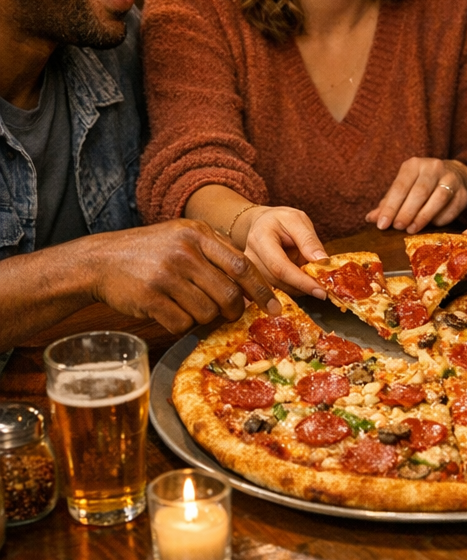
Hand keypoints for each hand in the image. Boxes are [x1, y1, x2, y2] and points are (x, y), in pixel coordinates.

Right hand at [88, 219, 276, 334]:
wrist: (100, 260)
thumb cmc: (149, 251)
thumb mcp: (183, 237)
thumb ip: (216, 252)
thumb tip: (252, 282)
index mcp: (197, 234)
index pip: (242, 265)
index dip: (262, 289)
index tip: (274, 307)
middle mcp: (184, 252)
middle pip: (229, 294)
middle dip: (234, 310)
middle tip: (230, 314)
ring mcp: (166, 275)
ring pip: (207, 312)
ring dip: (204, 317)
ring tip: (189, 306)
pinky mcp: (149, 297)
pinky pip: (181, 323)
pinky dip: (181, 324)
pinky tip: (170, 312)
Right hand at [242, 206, 330, 298]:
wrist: (261, 224)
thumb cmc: (280, 221)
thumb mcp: (298, 220)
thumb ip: (309, 240)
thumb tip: (322, 261)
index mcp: (260, 238)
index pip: (280, 267)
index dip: (301, 281)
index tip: (321, 292)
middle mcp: (249, 257)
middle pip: (277, 281)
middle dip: (302, 288)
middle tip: (323, 291)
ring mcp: (248, 270)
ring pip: (276, 289)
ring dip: (298, 288)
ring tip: (311, 279)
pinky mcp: (251, 279)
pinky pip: (274, 290)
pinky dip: (291, 289)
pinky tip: (301, 283)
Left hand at [367, 158, 466, 233]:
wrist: (454, 175)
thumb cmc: (421, 185)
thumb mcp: (403, 189)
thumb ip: (388, 203)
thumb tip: (371, 219)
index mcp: (414, 165)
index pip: (400, 186)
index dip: (390, 207)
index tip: (382, 225)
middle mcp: (433, 167)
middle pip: (419, 192)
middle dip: (407, 212)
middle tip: (398, 227)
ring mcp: (451, 178)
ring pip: (438, 198)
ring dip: (423, 216)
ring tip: (411, 229)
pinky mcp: (464, 192)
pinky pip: (452, 208)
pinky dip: (440, 219)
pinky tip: (430, 225)